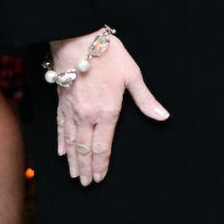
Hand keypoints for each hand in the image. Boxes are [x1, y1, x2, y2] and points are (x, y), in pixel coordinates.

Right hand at [51, 32, 168, 185]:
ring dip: (73, 161)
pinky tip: (61, 153)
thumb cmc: (109, 56)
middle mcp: (87, 116)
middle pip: (85, 149)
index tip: (100, 178)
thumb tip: (163, 116)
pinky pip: (60, 127)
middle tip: (86, 184)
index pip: (102, 147)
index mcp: (106, 112)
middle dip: (86, 168)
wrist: (77, 40)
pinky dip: (61, 142)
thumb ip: (146, 100)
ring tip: (74, 175)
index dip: (101, 165)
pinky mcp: (61, 102)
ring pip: (71, 142)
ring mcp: (72, 110)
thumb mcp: (132, 75)